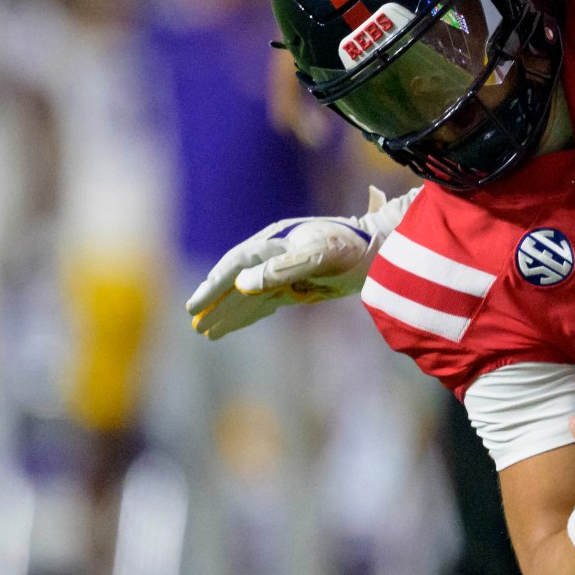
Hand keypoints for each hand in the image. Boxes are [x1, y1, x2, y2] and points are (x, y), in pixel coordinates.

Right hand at [184, 186, 411, 338]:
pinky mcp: (296, 285)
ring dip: (228, 313)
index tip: (194, 307)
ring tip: (207, 332)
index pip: (234, 265)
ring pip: (248, 296)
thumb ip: (282, 268)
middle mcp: (273, 255)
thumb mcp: (319, 256)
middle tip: (195, 324)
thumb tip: (242, 284)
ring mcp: (284, 270)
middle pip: (236, 281)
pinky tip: (235, 325)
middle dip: (216, 304)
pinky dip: (248, 315)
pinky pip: (264, 302)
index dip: (213, 287)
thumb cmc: (351, 248)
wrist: (381, 249)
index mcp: (274, 242)